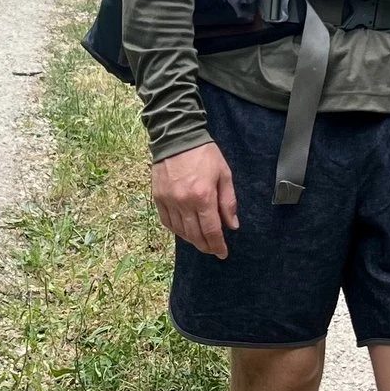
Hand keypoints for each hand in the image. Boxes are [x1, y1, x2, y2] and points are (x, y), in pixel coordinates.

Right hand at [152, 141, 238, 257]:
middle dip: (206, 246)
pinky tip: (184, 231)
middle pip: (195, 235)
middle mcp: (184, 203)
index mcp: (203, 197)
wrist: (176, 137)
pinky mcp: (158, 198)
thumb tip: (231, 225)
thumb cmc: (204, 154)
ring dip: (192, 240)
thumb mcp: (223, 174)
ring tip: (201, 242)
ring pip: (180, 231)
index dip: (218, 245)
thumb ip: (228, 201)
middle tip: (213, 250)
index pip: (211, 230)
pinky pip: (167, 222)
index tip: (223, 253)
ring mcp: (168, 201)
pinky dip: (177, 230)